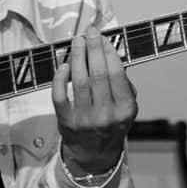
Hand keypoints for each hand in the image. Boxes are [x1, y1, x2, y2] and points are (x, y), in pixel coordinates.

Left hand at [51, 26, 137, 176]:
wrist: (95, 155)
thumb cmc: (111, 124)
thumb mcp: (127, 108)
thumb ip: (123, 84)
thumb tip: (111, 54)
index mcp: (125, 109)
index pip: (117, 74)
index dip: (109, 52)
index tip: (104, 38)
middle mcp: (106, 114)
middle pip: (98, 74)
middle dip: (93, 49)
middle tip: (89, 32)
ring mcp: (85, 119)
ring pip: (79, 81)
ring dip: (77, 57)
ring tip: (76, 42)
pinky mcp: (66, 121)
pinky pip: (60, 95)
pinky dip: (60, 78)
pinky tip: (64, 65)